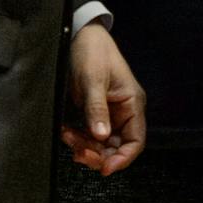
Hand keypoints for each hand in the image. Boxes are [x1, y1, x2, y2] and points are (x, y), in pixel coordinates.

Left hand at [61, 21, 146, 174]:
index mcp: (132, 104)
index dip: (122, 158)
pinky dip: (78, 137)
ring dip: (85, 145)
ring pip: (100, 143)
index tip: (104, 168)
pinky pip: (89, 134)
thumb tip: (100, 137)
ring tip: (67, 136)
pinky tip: (66, 132)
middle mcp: (123, 112)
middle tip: (78, 152)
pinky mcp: (94, 112)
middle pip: (116, 146)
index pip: (135, 141)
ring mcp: (109, 113)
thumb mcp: (93, 80)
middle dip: (98, 153)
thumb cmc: (93, 52)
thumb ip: (97, 109)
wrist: (80, 35)